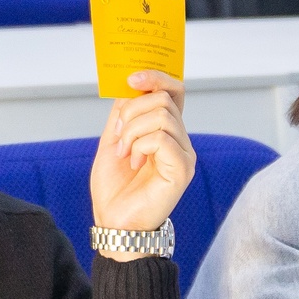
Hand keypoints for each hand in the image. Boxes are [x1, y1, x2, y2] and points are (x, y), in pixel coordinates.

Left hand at [88, 72, 193, 238]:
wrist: (114, 221)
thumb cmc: (115, 187)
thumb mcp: (113, 140)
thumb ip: (123, 113)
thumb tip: (129, 84)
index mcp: (166, 131)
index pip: (173, 91)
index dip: (156, 77)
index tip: (132, 78)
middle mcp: (180, 140)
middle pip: (164, 98)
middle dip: (132, 110)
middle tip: (119, 136)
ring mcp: (184, 154)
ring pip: (162, 115)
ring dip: (132, 130)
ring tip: (125, 153)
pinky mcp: (183, 169)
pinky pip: (162, 138)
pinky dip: (140, 145)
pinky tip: (134, 162)